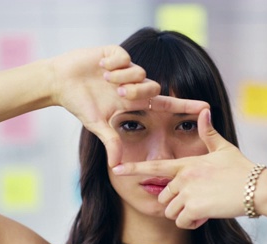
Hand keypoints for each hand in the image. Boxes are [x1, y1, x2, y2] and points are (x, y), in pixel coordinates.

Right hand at [50, 45, 208, 166]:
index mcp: (134, 101)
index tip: (206, 108)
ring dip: (122, 77)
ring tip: (104, 79)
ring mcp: (125, 68)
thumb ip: (111, 142)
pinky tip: (100, 66)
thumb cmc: (80, 104)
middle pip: (153, 87)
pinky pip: (124, 56)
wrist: (60, 82)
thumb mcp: (98, 125)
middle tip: (118, 93)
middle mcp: (134, 84)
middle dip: (136, 91)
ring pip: (139, 71)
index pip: (165, 104)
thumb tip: (116, 167)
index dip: (185, 105)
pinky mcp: (114, 53)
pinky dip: (113, 63)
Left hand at [112, 109, 256, 228]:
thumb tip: (204, 111)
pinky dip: (192, 224)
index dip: (133, 169)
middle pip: (163, 197)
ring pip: (171, 212)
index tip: (116, 170)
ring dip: (184, 215)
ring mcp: (188, 192)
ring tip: (204, 209)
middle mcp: (184, 177)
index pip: (154, 166)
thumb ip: (209, 134)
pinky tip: (206, 216)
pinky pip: (182, 222)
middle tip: (198, 202)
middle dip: (176, 204)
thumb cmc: (242, 169)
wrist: (258, 188)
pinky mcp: (195, 207)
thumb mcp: (224, 149)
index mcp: (187, 163)